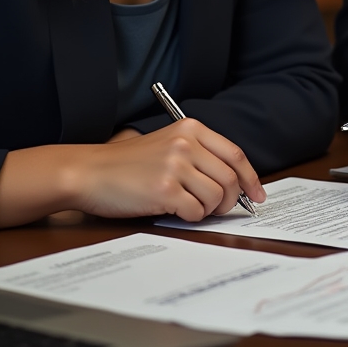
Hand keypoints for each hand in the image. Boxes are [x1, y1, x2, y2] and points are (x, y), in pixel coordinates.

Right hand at [0, 118, 265, 230]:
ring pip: (216, 197)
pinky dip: (192, 218)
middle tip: (219, 210)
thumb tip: (235, 184)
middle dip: (230, 200)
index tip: (257, 195)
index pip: (235, 154)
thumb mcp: (167, 145)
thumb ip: (200, 156)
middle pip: (230, 178)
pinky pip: (196, 211)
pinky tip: (176, 211)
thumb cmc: (128, 164)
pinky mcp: (165, 189)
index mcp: (191, 128)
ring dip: (208, 210)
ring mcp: (176, 165)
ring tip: (190, 207)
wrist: (90, 172)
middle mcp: (186, 143)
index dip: (250, 178)